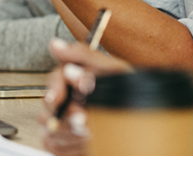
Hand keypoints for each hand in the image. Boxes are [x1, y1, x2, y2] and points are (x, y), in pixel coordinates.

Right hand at [40, 39, 131, 155]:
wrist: (144, 130)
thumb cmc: (130, 96)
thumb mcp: (114, 71)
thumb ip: (84, 56)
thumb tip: (55, 45)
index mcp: (74, 78)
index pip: (54, 79)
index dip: (54, 88)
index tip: (58, 98)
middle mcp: (65, 99)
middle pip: (48, 105)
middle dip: (66, 114)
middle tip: (83, 120)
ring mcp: (61, 122)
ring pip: (51, 128)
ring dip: (73, 132)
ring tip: (93, 133)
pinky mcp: (61, 143)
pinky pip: (54, 146)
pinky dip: (71, 147)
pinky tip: (88, 143)